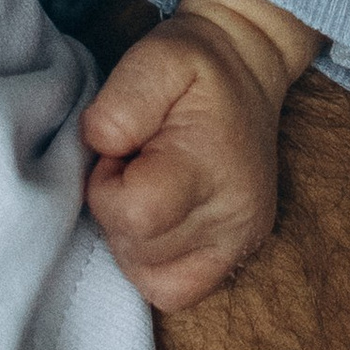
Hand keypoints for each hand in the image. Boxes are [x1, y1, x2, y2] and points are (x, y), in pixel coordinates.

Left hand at [84, 0, 319, 314]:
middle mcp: (234, 215)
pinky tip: (156, 221)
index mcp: (213, 165)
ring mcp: (239, 242)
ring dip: (132, 237)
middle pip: (139, 249)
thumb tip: (101, 150)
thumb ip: (120, 104)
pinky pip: (175, 291)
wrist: (248, 68)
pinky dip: (152, 264)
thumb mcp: (156, 58)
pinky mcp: (237, 255)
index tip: (116, 155)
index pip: (136, 214)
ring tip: (147, 187)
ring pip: (151, 276)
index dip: (106, 187)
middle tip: (132, 164)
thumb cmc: (196, 65)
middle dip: (116, 209)